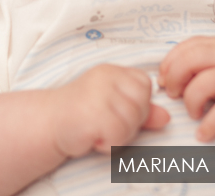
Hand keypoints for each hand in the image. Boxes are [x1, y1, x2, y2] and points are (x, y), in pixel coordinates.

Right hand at [50, 64, 169, 157]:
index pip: (144, 85)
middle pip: (142, 105)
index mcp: (112, 71)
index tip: (117, 110)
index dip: (138, 104)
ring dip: (118, 135)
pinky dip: (108, 143)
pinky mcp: (92, 113)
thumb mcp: (113, 107)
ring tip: (98, 130)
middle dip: (130, 123)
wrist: (47, 123)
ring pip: (132, 121)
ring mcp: (98, 93)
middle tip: (106, 123)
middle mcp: (105, 77)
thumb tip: (166, 117)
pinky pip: (118, 134)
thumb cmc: (82, 114)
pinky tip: (93, 137)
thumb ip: (140, 110)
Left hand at [158, 36, 214, 141]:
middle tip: (174, 95)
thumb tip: (163, 78)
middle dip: (173, 80)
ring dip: (189, 103)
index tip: (164, 79)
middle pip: (187, 62)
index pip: (185, 47)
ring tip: (193, 113)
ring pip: (200, 86)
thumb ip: (198, 63)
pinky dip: (207, 126)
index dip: (169, 64)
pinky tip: (203, 134)